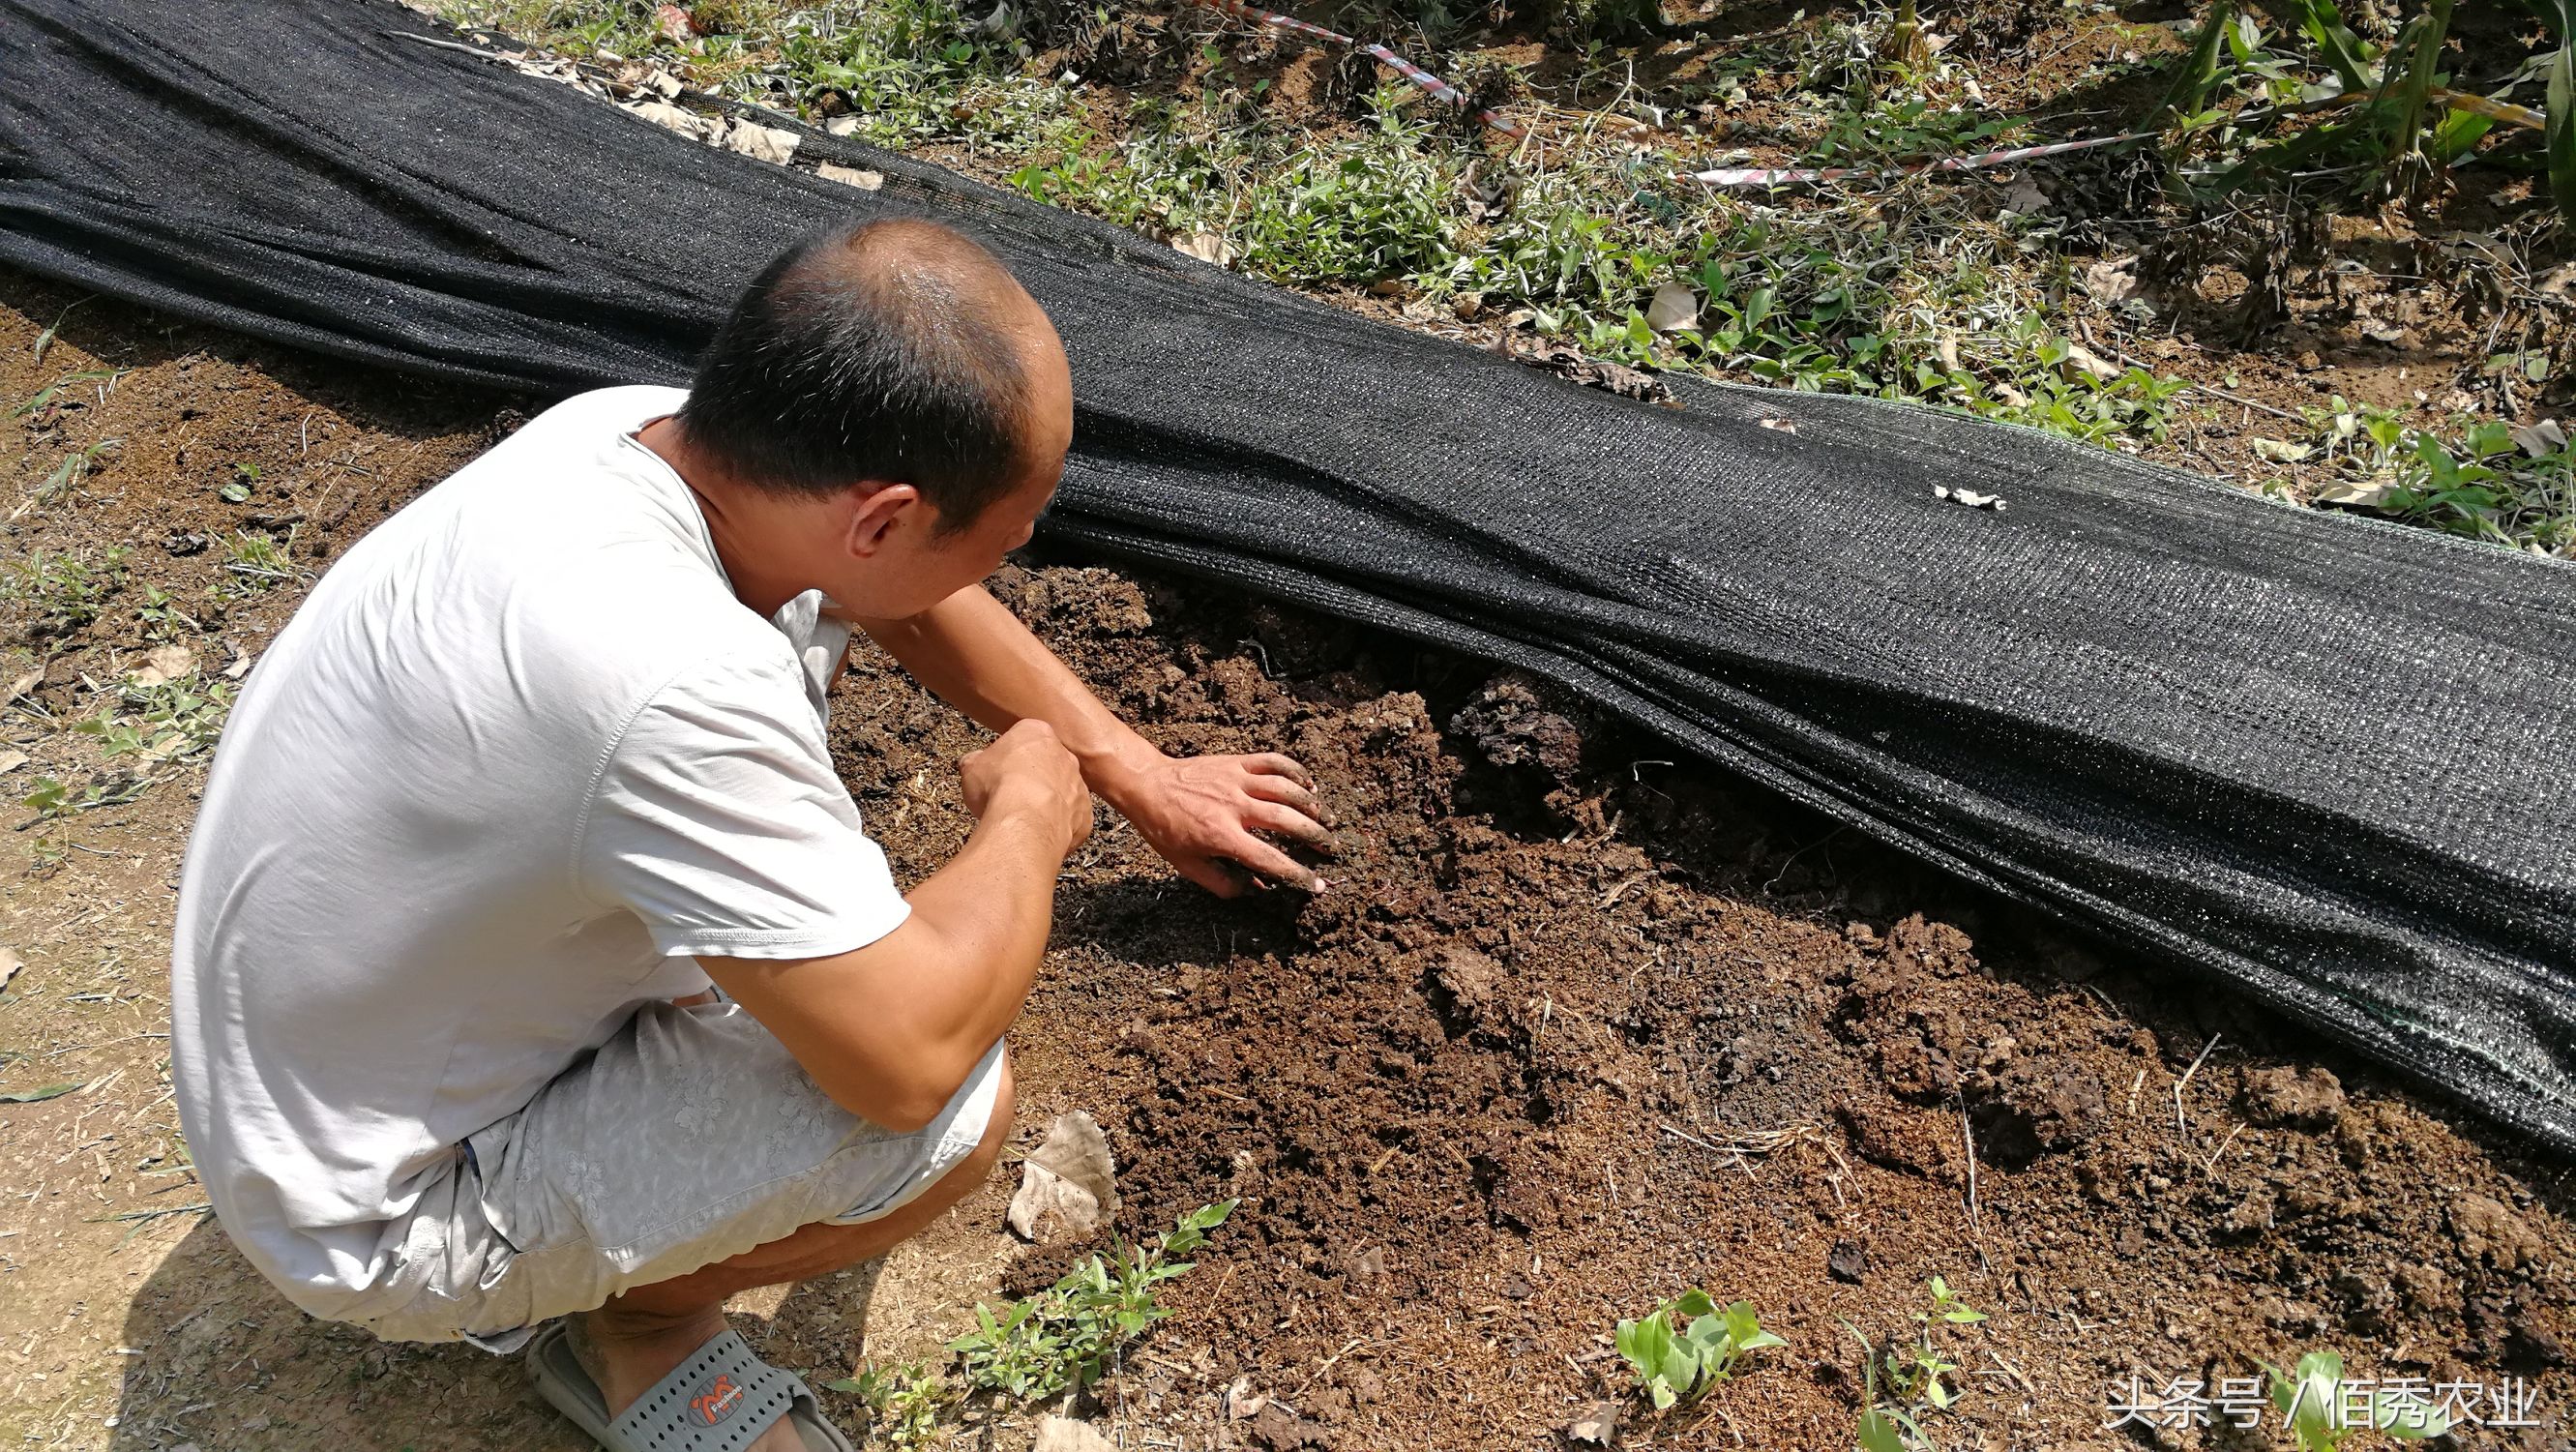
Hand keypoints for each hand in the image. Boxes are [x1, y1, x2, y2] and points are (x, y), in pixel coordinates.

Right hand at [959, 720, 1092, 858]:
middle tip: (1011, 795)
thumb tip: (973, 763)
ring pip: (1062, 793)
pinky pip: (1071, 820)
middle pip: (1047, 764)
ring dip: (1046, 803)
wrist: (1026, 820)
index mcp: (1037, 733)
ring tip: (1023, 819)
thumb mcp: (970, 767)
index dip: (1008, 755)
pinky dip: (1057, 827)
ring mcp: (1079, 786)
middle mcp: (1065, 755)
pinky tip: (1037, 834)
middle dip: (1031, 778)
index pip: (1024, 737)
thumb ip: (975, 761)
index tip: (998, 770)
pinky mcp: (1085, 816)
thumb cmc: (999, 788)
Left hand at [1104, 751, 1331, 896]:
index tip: (1316, 885)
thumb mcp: (1188, 866)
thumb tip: (1257, 889)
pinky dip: (1295, 772)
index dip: (1297, 874)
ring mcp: (1238, 780)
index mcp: (1223, 836)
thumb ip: (1224, 883)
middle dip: (1315, 836)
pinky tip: (1308, 785)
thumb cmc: (1166, 829)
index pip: (1270, 859)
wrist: (1148, 785)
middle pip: (1288, 821)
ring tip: (1327, 818)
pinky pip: (1274, 762)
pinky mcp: (1237, 762)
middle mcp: (1235, 807)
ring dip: (1312, 804)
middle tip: (1330, 847)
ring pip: (1287, 789)